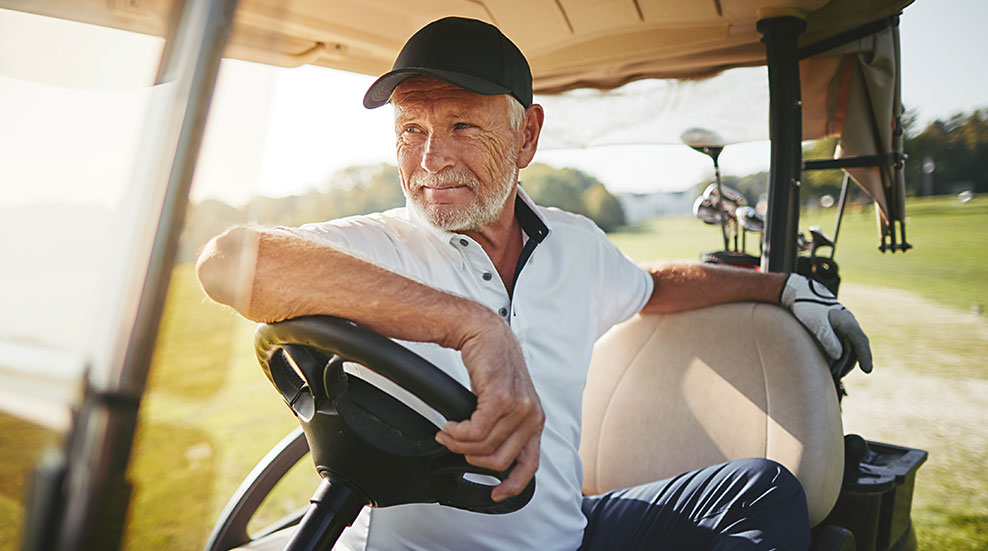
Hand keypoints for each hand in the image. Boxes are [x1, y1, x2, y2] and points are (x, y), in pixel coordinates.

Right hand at [436, 317, 544, 501]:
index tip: (496, 493)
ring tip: (448, 432)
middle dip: (471, 458)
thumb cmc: (492, 365)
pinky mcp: (500, 398)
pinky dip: (458, 433)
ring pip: (483, 446)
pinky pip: (475, 432)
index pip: (530, 464)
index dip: (513, 484)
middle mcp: (532, 416)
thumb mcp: (506, 400)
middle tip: (454, 444)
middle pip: (498, 460)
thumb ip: (504, 428)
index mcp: (535, 420)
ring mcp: (518, 408)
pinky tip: (450, 425)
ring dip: (458, 443)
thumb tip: (487, 455)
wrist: (484, 334)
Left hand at [780, 273, 872, 377]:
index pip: (860, 341)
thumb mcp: (816, 323)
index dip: (865, 357)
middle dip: (848, 364)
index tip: (867, 371)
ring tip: (831, 373)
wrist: (797, 292)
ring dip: (841, 361)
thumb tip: (839, 355)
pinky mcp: (832, 328)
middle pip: (854, 348)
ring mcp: (840, 326)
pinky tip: (827, 364)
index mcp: (846, 320)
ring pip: (846, 347)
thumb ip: (827, 338)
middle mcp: (847, 323)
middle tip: (837, 376)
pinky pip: (839, 344)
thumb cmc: (806, 306)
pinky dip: (835, 355)